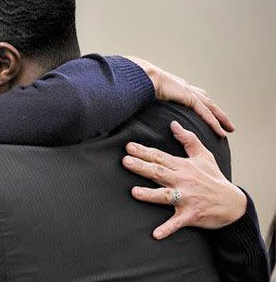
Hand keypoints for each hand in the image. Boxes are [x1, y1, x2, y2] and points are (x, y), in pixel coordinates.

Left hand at [122, 121, 246, 239]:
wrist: (233, 204)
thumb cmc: (214, 178)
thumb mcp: (204, 155)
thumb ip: (188, 139)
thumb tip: (174, 124)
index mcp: (183, 167)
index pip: (160, 157)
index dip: (144, 151)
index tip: (128, 147)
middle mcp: (183, 181)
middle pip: (159, 172)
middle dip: (142, 166)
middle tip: (125, 161)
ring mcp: (186, 198)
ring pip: (165, 195)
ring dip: (150, 195)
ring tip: (134, 192)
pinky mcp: (190, 215)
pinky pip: (177, 222)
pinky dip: (167, 229)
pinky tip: (155, 234)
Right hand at [125, 56, 233, 136]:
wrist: (141, 77)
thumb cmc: (139, 84)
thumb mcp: (146, 94)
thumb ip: (146, 100)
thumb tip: (136, 106)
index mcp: (176, 86)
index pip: (193, 96)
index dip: (201, 104)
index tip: (207, 111)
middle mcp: (185, 87)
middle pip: (206, 102)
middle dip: (216, 112)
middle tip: (225, 122)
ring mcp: (189, 92)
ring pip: (210, 107)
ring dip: (220, 118)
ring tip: (228, 128)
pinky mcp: (189, 98)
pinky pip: (205, 113)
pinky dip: (214, 122)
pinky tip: (221, 131)